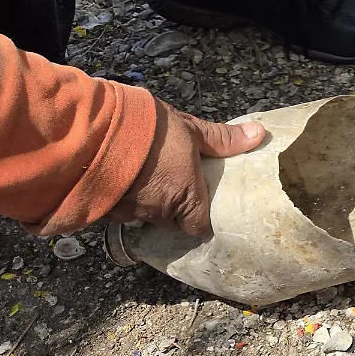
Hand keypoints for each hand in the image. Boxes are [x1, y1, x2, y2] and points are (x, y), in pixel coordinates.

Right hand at [108, 99, 264, 235]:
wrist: (95, 129)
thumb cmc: (150, 130)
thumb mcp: (190, 129)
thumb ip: (222, 139)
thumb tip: (260, 135)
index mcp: (185, 198)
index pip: (198, 227)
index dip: (200, 217)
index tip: (202, 203)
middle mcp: (158, 212)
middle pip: (171, 220)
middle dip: (173, 207)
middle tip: (174, 184)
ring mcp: (127, 213)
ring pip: (143, 214)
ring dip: (146, 201)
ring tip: (147, 179)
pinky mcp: (101, 208)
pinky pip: (116, 209)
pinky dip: (120, 198)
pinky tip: (121, 178)